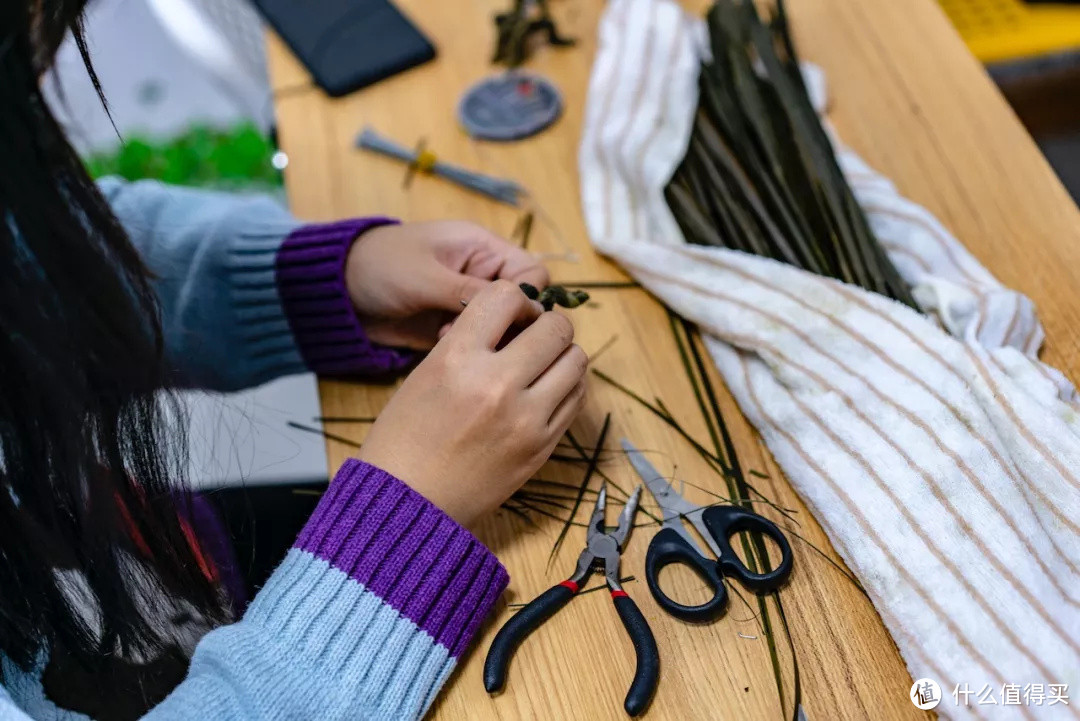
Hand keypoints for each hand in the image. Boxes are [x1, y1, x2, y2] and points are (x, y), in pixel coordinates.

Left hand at [345, 220, 548, 348]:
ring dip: (487, 340)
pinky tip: (443, 347)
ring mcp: (469, 304)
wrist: (337, 291)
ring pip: (504, 329)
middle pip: (523, 306)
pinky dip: (469, 348)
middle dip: (508, 324)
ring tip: (451, 338)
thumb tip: (524, 310)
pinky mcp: (454, 327)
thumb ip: (473, 293)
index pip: (532, 274)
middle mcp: (483, 275)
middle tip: (482, 337)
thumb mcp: (427, 277)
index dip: (529, 299)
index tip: (510, 319)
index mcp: (483, 248)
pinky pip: (480, 342)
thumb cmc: (380, 266)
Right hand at [357, 280, 587, 527]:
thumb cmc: (405, 438)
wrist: (407, 503)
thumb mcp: (425, 373)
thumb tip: (514, 323)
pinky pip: (575, 398)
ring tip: (542, 365)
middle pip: (556, 327)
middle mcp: (496, 384)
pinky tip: (546, 390)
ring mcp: (526, 418)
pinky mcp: (542, 446)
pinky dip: (567, 386)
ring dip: (562, 355)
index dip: (517, 301)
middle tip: (533, 338)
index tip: (512, 316)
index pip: (508, 296)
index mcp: (457, 358)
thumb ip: (470, 343)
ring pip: (576, 360)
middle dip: (547, 326)